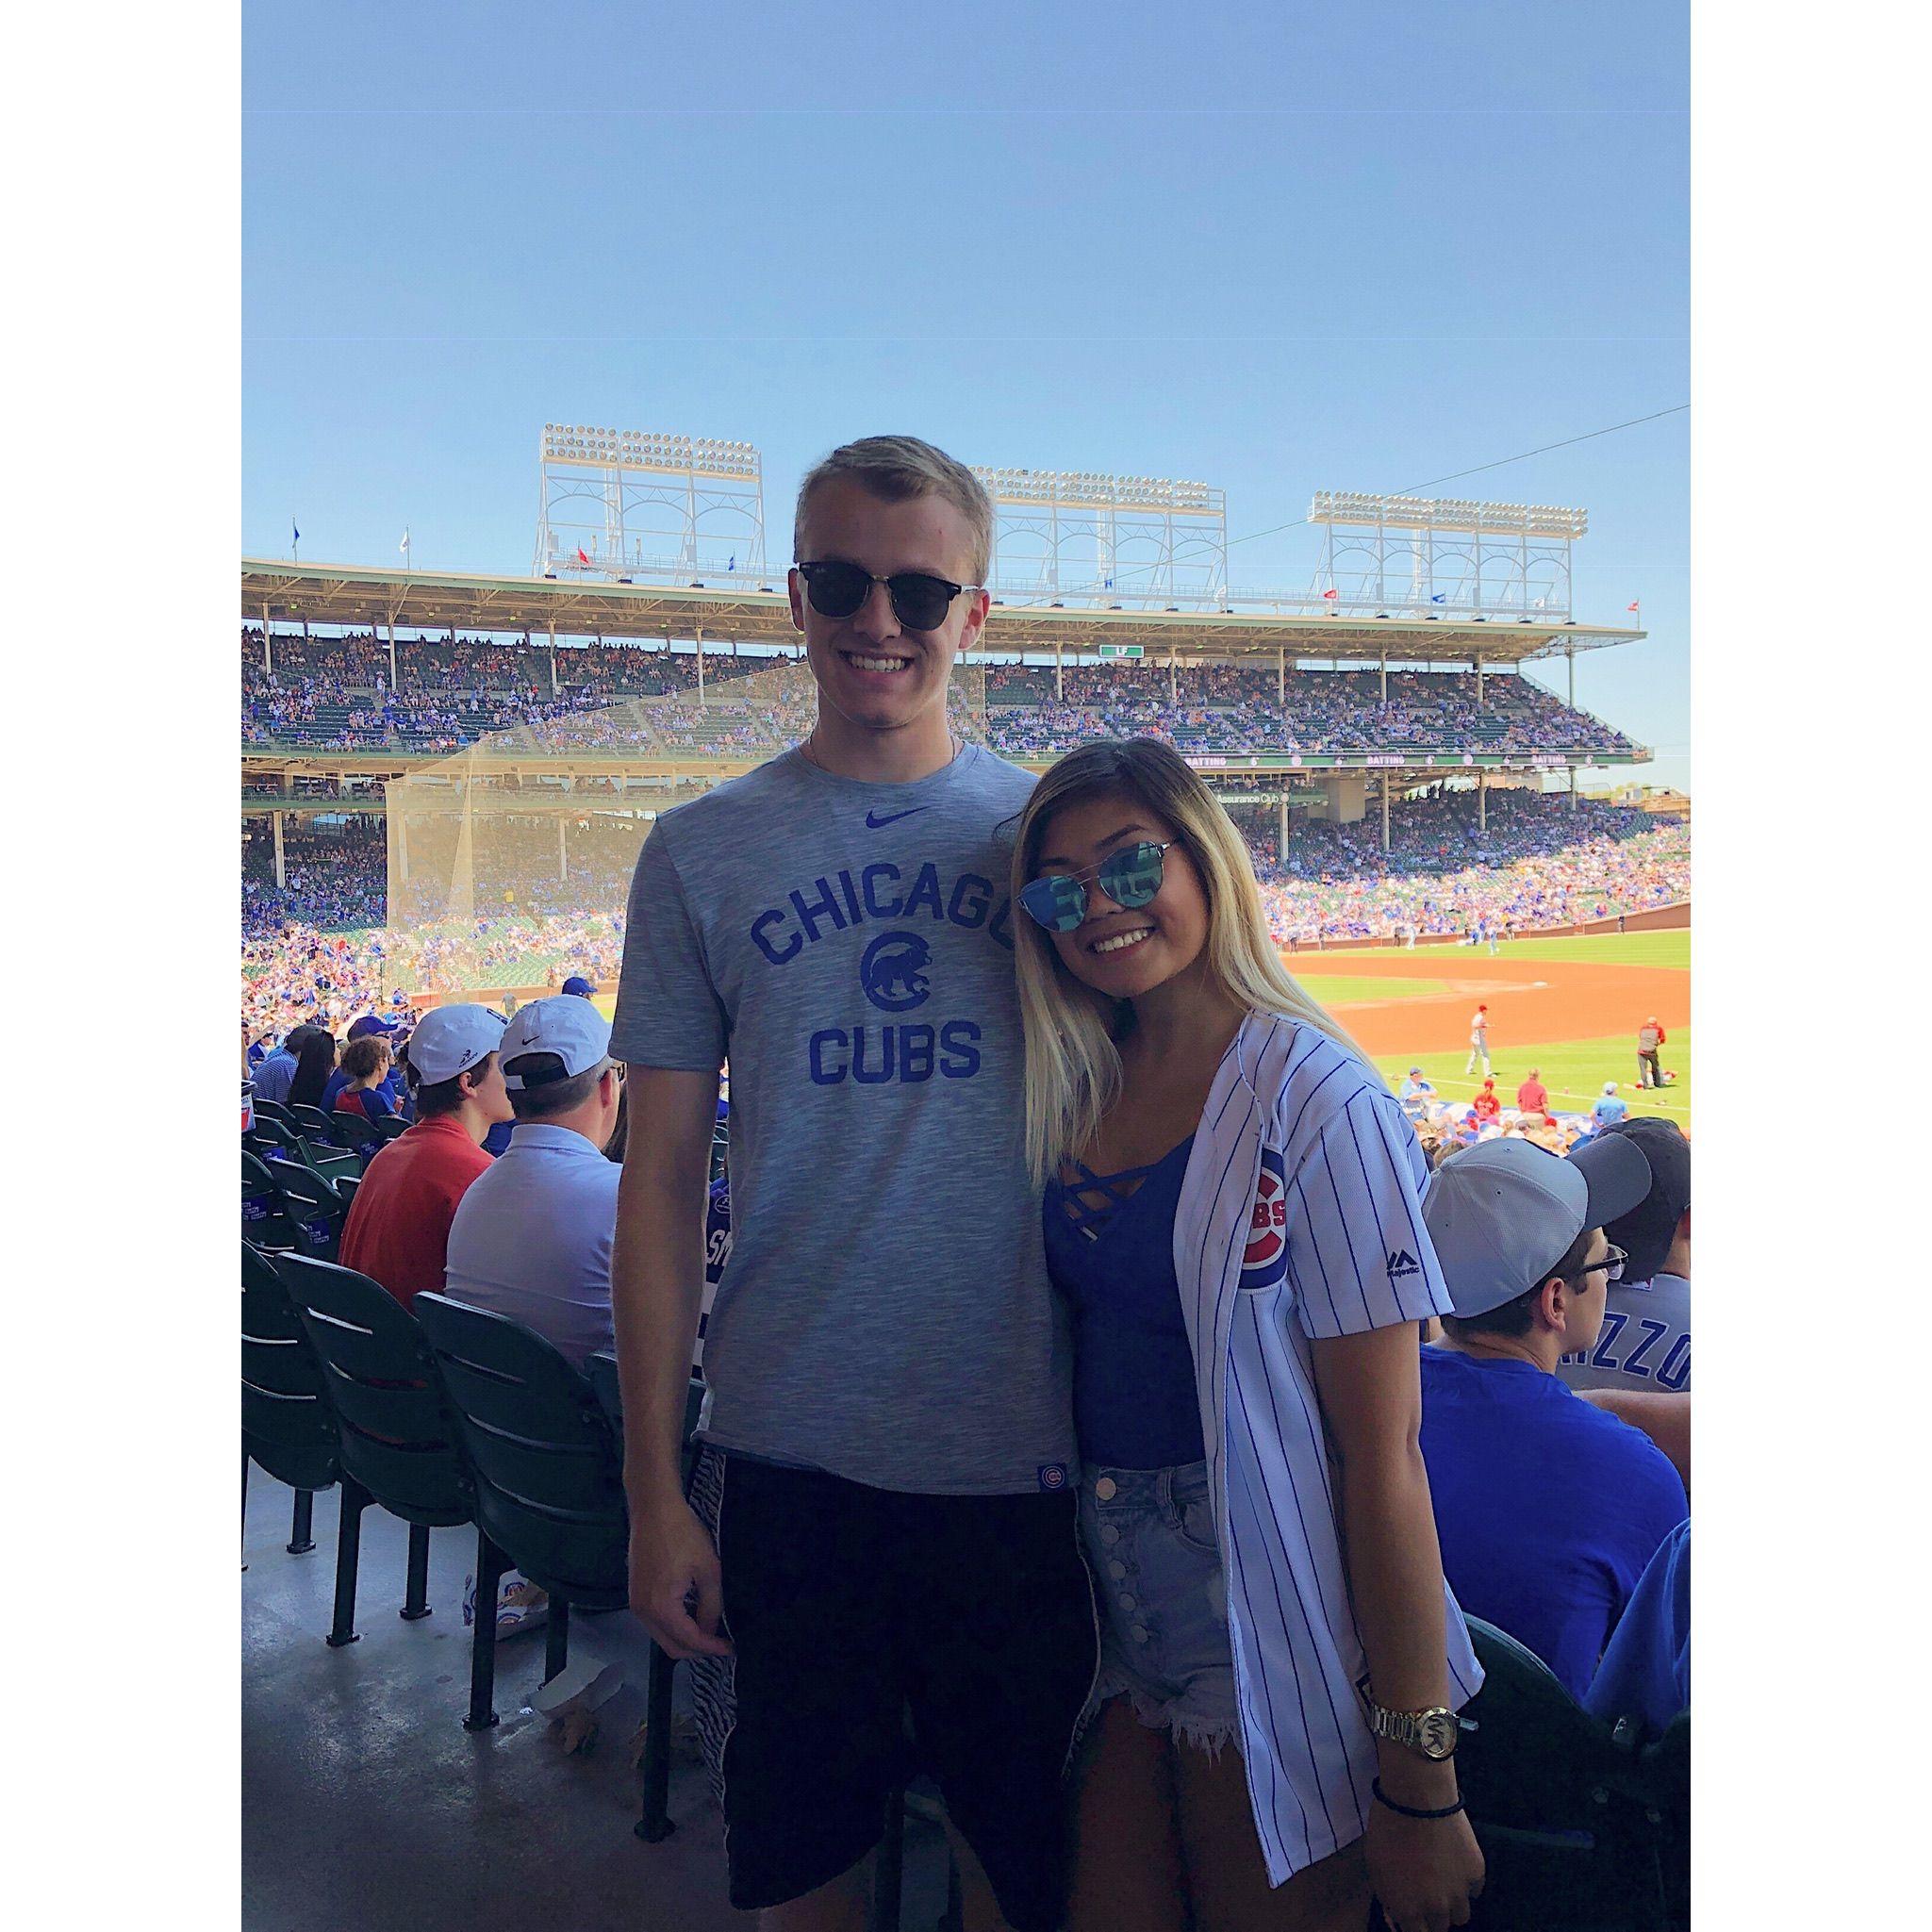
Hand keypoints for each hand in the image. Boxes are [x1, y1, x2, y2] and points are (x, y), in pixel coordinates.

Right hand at [628, 1498, 732, 1660]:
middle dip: (697, 1649)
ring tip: (709, 1628)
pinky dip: (673, 1626)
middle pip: (672, 1647)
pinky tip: (691, 1614)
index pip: (689, 1641)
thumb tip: (712, 1629)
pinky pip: (655, 1623)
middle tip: (721, 1641)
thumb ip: (712, 1605)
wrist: (653, 1508)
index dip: (711, 1648)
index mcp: (662, 1608)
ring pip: (662, 1637)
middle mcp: (643, 1613)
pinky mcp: (635, 1595)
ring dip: (685, 1638)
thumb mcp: (708, 1569)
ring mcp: (636, 1604)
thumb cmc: (682, 1534)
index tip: (730, 1648)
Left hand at [1365, 1801, 1484, 1931]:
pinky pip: (1475, 1890)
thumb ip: (1388, 1897)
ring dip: (1452, 1903)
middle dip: (1433, 1915)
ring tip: (1443, 1880)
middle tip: (1427, 1892)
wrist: (1417, 1799)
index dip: (1414, 1923)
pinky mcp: (1477, 1873)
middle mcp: (1437, 1908)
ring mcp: (1460, 1893)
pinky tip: (1455, 1863)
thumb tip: (1397, 1916)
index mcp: (1409, 1910)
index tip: (1413, 1912)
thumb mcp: (1375, 1866)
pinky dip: (1466, 1882)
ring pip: (1461, 1914)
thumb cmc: (1387, 1829)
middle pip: (1440, 1927)